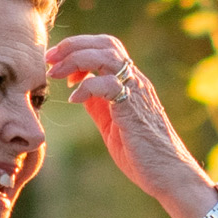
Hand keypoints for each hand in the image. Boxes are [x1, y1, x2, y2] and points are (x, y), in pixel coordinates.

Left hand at [42, 35, 215, 217]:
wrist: (167, 173)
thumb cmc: (141, 153)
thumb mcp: (112, 123)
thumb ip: (98, 104)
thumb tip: (79, 90)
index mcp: (131, 82)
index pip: (107, 47)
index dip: (80, 47)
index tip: (57, 61)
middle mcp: (136, 81)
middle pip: (106, 44)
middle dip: (73, 45)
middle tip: (49, 58)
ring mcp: (136, 91)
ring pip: (107, 56)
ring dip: (75, 59)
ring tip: (55, 73)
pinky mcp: (132, 107)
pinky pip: (107, 83)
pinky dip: (86, 86)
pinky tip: (74, 99)